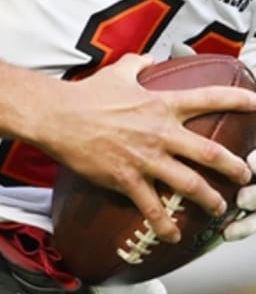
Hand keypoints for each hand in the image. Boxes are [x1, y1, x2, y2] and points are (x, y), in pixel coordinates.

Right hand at [42, 54, 255, 242]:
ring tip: (219, 208)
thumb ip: (139, 65)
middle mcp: (161, 133)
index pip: (211, 99)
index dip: (241, 101)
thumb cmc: (85, 94)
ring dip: (209, 200)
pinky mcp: (127, 178)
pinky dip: (165, 224)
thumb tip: (150, 58)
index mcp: (162, 105)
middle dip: (235, 168)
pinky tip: (172, 235)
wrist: (57, 116)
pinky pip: (152, 207)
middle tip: (246, 177)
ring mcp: (145, 158)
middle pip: (211, 153)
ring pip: (190, 184)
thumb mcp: (117, 72)